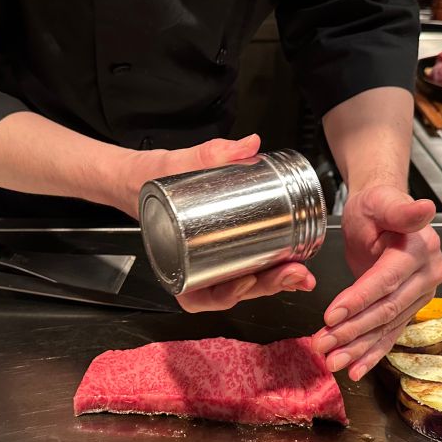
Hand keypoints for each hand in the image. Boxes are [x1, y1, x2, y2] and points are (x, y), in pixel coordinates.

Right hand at [127, 133, 315, 312]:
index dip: (224, 294)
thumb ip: (210, 154)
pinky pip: (250, 265)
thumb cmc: (150, 181)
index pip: (198, 295)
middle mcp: (194, 268)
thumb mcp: (173, 166)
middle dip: (266, 285)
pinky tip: (294, 261)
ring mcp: (213, 261)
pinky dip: (273, 267)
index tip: (244, 281)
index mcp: (174, 261)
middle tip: (290, 271)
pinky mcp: (228, 249)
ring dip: (276, 280)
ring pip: (246, 284)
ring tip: (299, 269)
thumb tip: (248, 146)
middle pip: (232, 291)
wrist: (142, 177)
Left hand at [312, 188, 441, 380]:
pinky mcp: (411, 307)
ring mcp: (422, 294)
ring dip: (358, 347)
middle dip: (352, 330)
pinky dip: (371, 352)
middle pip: (386, 309)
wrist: (382, 214)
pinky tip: (354, 368)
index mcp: (420, 250)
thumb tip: (424, 208)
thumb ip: (401, 209)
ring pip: (386, 326)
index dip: (358, 300)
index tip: (330, 315)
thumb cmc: (377, 206)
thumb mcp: (382, 201)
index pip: (386, 281)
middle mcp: (427, 274)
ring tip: (332, 361)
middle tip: (323, 344)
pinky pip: (390, 332)